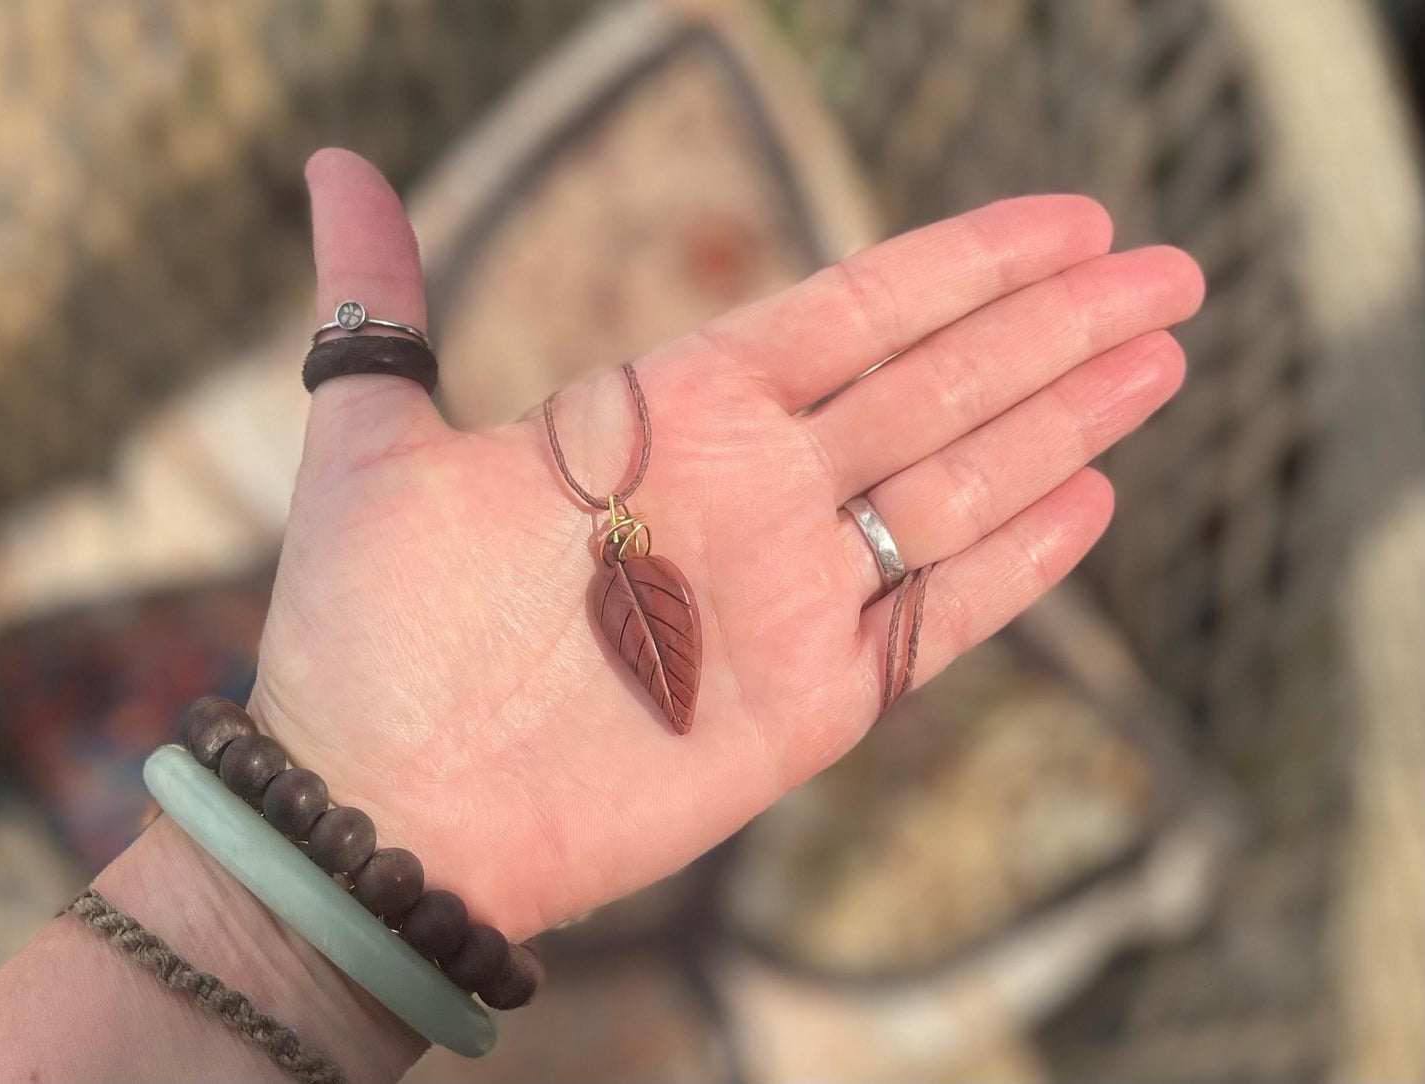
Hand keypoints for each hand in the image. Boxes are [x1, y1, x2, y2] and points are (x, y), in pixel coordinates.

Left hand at [251, 149, 1202, 939]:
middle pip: (938, 385)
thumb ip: (379, 302)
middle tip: (1169, 271)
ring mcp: (787, 597)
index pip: (854, 311)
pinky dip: (1019, 566)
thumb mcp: (370, 441)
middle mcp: (750, 493)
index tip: (1068, 220)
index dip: (967, 263)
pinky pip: (938, 619)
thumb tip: (333, 161)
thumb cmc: (363, 631)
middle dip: (1057, 326)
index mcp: (670, 417)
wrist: (380, 815)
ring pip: (959, 487)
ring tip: (1158, 359)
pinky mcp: (810, 704)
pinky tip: (1094, 500)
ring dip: (1065, 424)